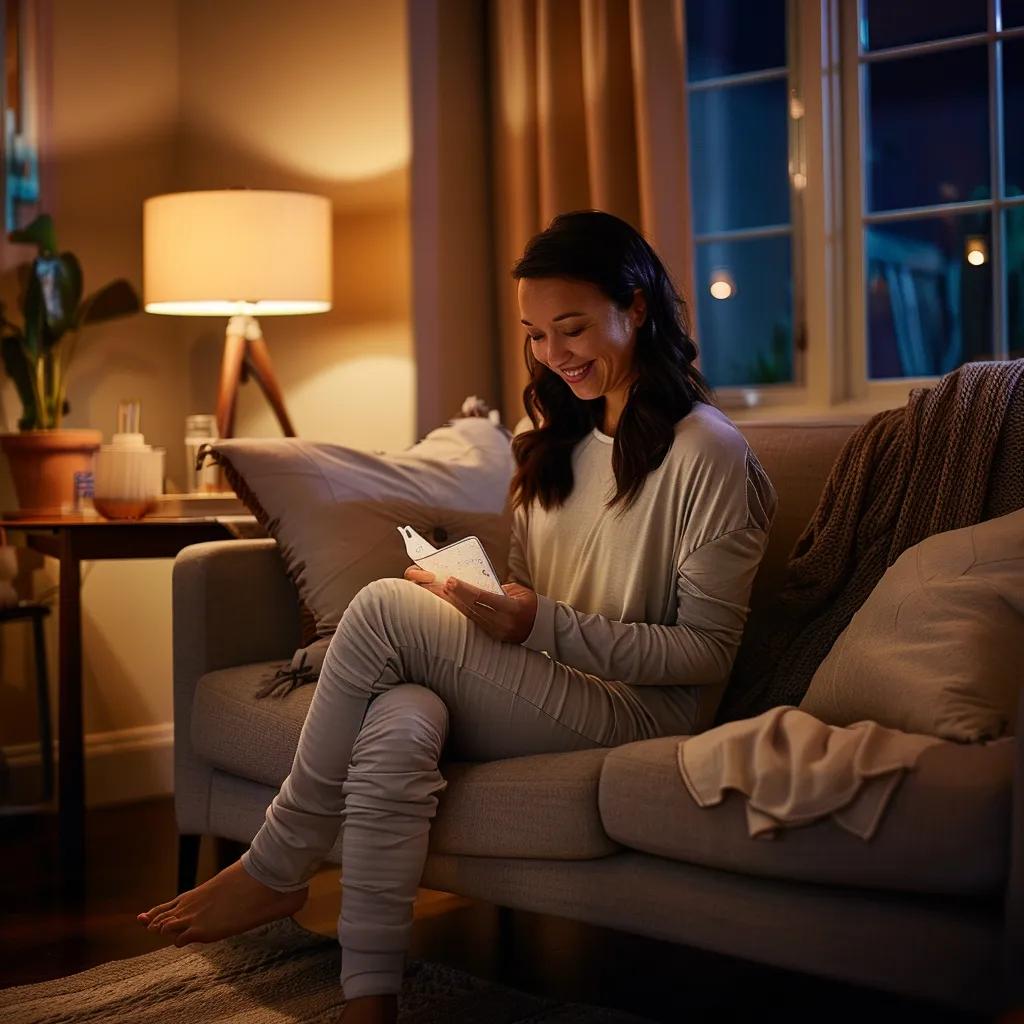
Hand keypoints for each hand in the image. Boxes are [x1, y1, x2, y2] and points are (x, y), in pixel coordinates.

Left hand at [403, 566, 537, 642]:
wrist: (545, 627)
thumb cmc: (531, 604)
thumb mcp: (517, 591)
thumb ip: (496, 589)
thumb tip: (474, 586)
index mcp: (512, 608)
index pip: (483, 597)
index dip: (464, 589)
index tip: (450, 580)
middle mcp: (503, 623)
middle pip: (472, 608)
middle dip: (454, 596)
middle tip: (438, 585)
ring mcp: (498, 633)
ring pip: (471, 617)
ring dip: (455, 605)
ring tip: (441, 594)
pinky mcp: (494, 638)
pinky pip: (475, 624)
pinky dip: (463, 613)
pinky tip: (453, 606)